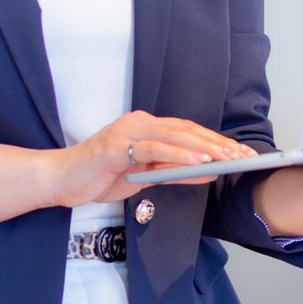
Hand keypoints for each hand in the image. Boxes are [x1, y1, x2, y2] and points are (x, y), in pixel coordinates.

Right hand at [48, 109, 257, 207]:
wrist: (59, 181)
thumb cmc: (98, 177)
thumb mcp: (143, 177)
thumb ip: (173, 171)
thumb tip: (208, 171)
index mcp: (146, 126)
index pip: (188, 131)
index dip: (215, 141)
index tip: (239, 153)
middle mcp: (139, 122)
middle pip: (187, 131)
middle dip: (218, 144)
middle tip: (243, 156)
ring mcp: (128, 131)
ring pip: (175, 136)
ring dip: (205, 148)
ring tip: (228, 158)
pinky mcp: (117, 146)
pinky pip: (155, 149)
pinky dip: (180, 154)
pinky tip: (200, 162)